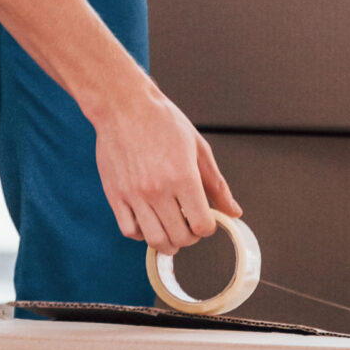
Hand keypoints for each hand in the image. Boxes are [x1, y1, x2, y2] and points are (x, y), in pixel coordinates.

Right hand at [93, 85, 238, 253]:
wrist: (123, 106)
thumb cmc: (161, 121)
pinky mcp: (115, 195)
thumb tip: (233, 211)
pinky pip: (129, 230)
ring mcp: (134, 195)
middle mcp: (157, 190)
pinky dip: (141, 234)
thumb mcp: (198, 148)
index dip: (208, 227)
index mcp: (182, 177)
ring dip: (167, 242)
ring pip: (154, 239)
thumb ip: (216, 184)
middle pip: (179, 237)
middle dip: (190, 237)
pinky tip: (149, 222)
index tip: (205, 219)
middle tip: (189, 225)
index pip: (202, 225)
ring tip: (171, 230)